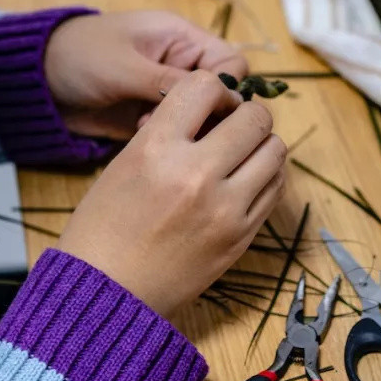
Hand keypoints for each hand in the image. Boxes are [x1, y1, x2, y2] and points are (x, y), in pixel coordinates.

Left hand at [44, 10, 247, 138]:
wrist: (36, 81)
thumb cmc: (79, 56)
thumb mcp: (126, 67)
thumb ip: (172, 83)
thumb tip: (223, 100)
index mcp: (182, 38)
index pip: (231, 64)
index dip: (228, 89)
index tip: (209, 109)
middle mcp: (182, 65)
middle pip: (222, 96)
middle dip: (207, 114)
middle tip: (181, 127)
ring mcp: (168, 94)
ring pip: (203, 119)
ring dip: (186, 130)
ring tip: (150, 128)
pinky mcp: (152, 117)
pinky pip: (179, 132)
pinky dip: (168, 138)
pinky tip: (142, 137)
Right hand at [56, 70, 286, 317]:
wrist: (106, 293)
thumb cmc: (104, 228)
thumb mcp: (124, 163)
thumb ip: (169, 133)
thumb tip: (213, 113)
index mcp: (156, 148)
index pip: (207, 86)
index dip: (216, 91)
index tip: (211, 106)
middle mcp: (195, 174)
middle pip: (255, 117)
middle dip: (246, 116)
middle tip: (232, 128)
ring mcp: (225, 208)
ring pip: (275, 150)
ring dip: (261, 145)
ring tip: (241, 155)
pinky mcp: (241, 236)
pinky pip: (274, 188)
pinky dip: (266, 176)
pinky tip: (245, 180)